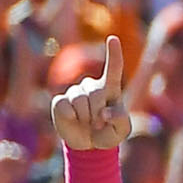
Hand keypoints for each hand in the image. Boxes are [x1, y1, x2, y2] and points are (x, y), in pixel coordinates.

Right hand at [50, 34, 131, 150]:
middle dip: (99, 113)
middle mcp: (91, 86)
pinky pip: (65, 107)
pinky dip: (71, 118)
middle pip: (96, 93)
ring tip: (88, 124)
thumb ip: (120, 119)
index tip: (113, 38)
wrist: (89, 144)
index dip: (113, 54)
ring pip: (80, 101)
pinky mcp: (60, 101)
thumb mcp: (122, 130)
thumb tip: (105, 112)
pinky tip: (74, 121)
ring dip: (86, 118)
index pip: (113, 69)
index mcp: (110, 89)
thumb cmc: (108, 133)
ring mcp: (74, 92)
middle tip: (99, 124)